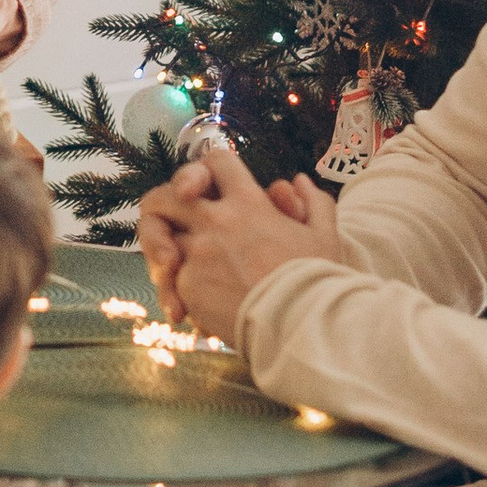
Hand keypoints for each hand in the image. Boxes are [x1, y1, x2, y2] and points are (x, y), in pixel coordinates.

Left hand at [135, 149, 343, 343]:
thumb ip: (314, 203)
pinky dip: (176, 293)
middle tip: (167, 224)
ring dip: (162, 254)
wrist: (302, 324)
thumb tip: (299, 181)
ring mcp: (198, 253)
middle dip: (161, 206)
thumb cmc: (317, 281)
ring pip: (160, 242)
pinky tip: (190, 309)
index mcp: (249, 203)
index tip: (205, 186)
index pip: (216, 162)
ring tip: (173, 270)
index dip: (207, 169)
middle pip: (165, 196)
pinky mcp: (187, 285)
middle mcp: (216, 222)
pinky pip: (170, 281)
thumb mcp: (326, 236)